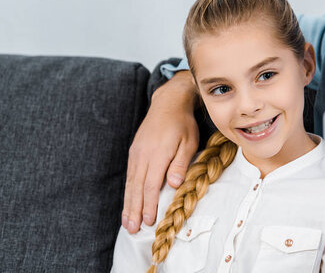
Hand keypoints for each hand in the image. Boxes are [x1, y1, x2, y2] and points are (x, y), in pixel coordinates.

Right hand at [121, 70, 199, 232]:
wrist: (168, 104)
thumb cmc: (183, 125)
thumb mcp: (188, 142)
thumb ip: (180, 164)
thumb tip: (173, 185)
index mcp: (158, 154)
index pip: (151, 185)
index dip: (150, 205)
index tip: (149, 221)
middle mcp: (143, 155)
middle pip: (137, 188)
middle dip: (135, 210)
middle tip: (132, 230)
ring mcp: (136, 154)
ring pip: (131, 183)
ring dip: (128, 204)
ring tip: (126, 223)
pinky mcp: (134, 152)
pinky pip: (130, 175)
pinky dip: (128, 191)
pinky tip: (128, 202)